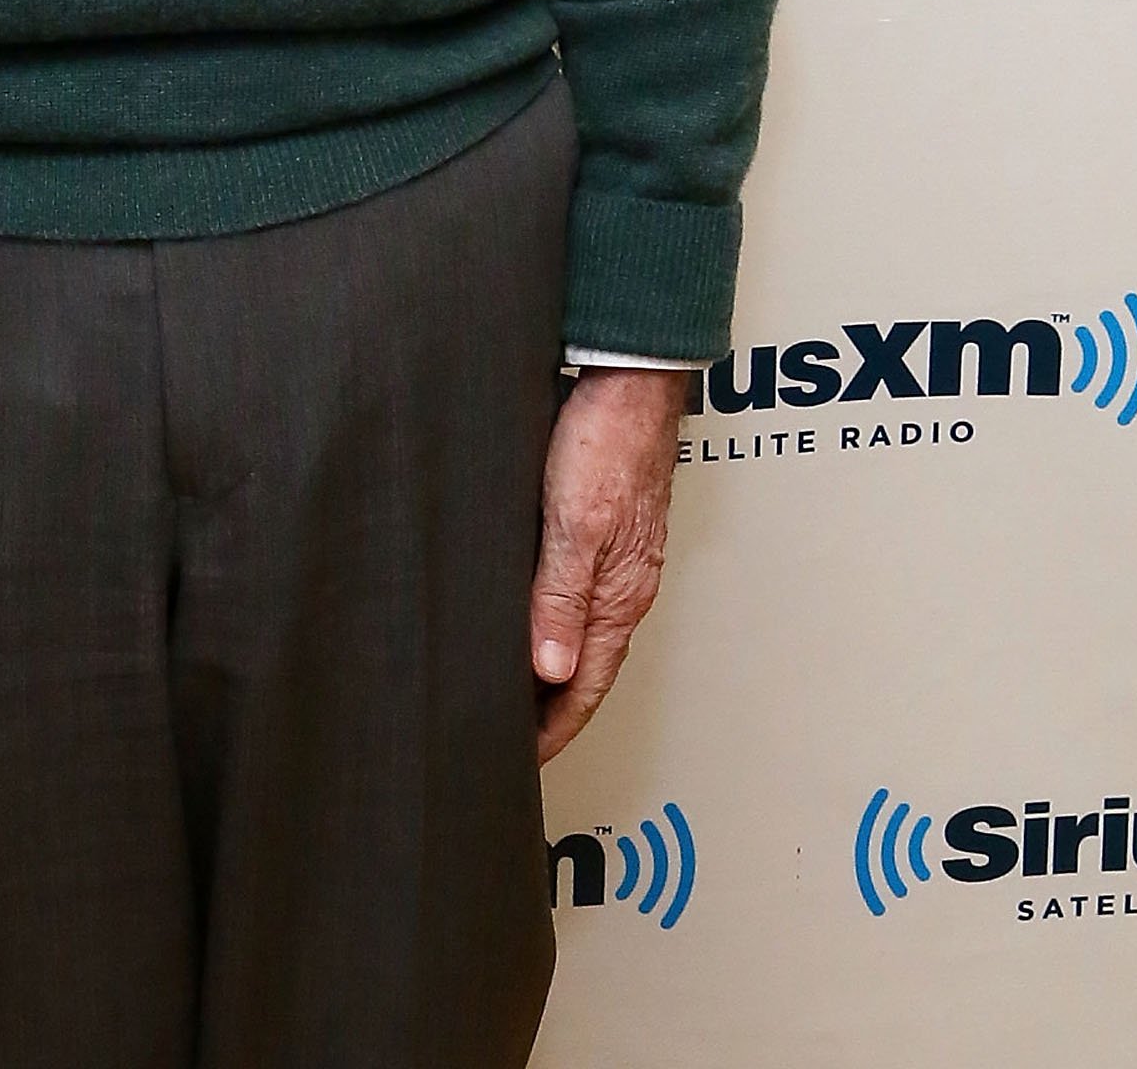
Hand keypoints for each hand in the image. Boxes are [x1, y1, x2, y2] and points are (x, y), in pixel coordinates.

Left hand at [529, 366, 691, 764]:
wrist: (630, 376)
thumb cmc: (606, 440)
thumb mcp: (576, 523)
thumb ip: (561, 596)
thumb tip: (551, 671)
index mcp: (620, 595)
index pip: (586, 685)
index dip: (551, 728)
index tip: (518, 761)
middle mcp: (623, 584)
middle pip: (586, 667)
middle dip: (549, 708)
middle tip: (505, 735)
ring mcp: (617, 557)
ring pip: (581, 630)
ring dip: (551, 665)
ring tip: (511, 689)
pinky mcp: (604, 527)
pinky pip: (577, 592)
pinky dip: (553, 620)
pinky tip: (527, 613)